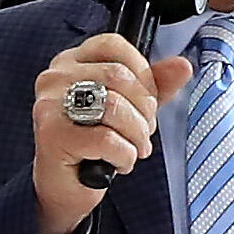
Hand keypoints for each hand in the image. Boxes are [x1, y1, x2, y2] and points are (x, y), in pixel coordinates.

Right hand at [29, 31, 159, 233]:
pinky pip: (106, 139)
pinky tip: (118, 163)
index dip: (142, 72)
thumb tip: (182, 66)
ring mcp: (50, 105)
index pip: (113, 45)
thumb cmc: (93, 145)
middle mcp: (54, 78)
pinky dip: (124, 156)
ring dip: (137, 135)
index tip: (146, 100)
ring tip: (134, 149)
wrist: (64, 188)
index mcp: (70, 62)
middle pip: (118, 76)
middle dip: (144, 109)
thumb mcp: (128, 109)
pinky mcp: (52, 135)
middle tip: (143, 132)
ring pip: (114, 106)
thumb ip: (153, 86)